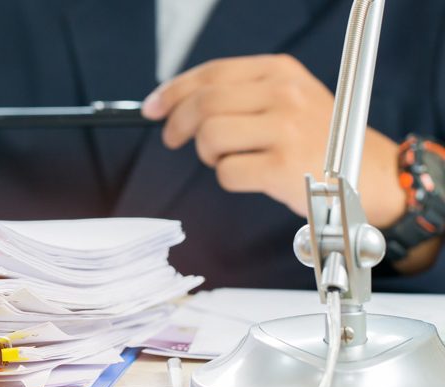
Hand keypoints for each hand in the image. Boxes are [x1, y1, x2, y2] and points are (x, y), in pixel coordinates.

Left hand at [141, 54, 403, 229]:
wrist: (370, 175)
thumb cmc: (318, 140)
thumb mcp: (286, 99)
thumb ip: (238, 95)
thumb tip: (175, 103)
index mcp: (279, 71)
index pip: (210, 74)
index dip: (173, 91)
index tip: (153, 108)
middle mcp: (283, 93)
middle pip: (203, 104)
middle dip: (178, 124)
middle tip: (173, 139)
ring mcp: (285, 128)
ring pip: (210, 137)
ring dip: (208, 154)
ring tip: (227, 159)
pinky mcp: (283, 165)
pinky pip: (227, 172)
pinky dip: (228, 179)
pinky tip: (251, 176)